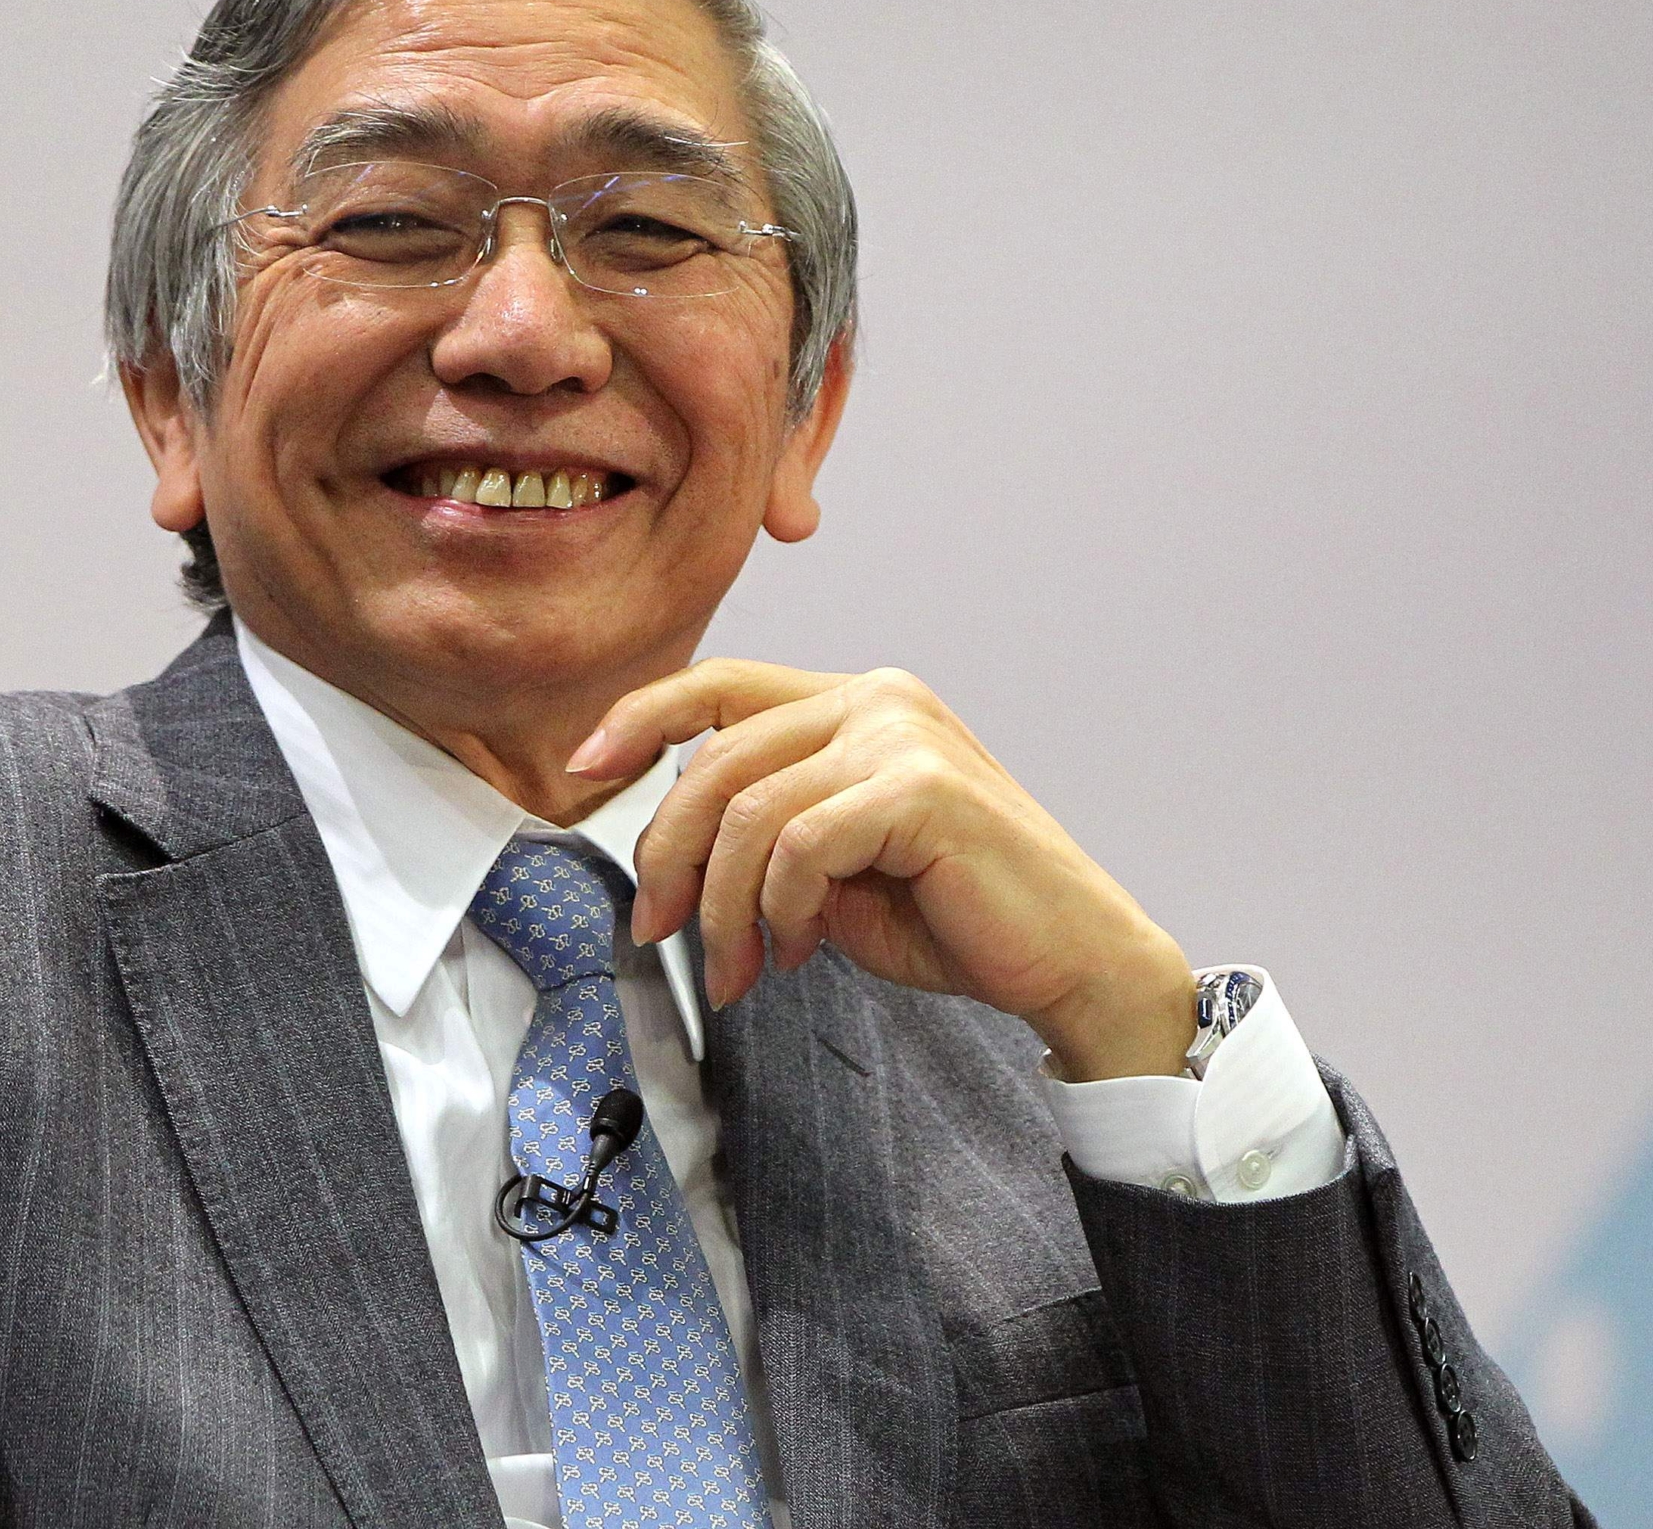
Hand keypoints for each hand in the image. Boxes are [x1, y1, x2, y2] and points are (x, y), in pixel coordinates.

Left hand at [567, 659, 1194, 1081]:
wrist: (1071, 960)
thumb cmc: (955, 914)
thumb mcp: (834, 864)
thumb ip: (765, 830)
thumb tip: (664, 849)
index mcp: (855, 702)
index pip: (720, 684)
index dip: (639, 719)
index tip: (580, 767)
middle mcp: (877, 698)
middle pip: (715, 759)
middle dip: (668, 856)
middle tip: (657, 933)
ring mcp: (901, 734)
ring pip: (748, 811)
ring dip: (724, 907)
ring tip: (742, 968)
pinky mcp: (920, 787)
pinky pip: (799, 845)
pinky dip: (784, 908)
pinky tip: (804, 949)